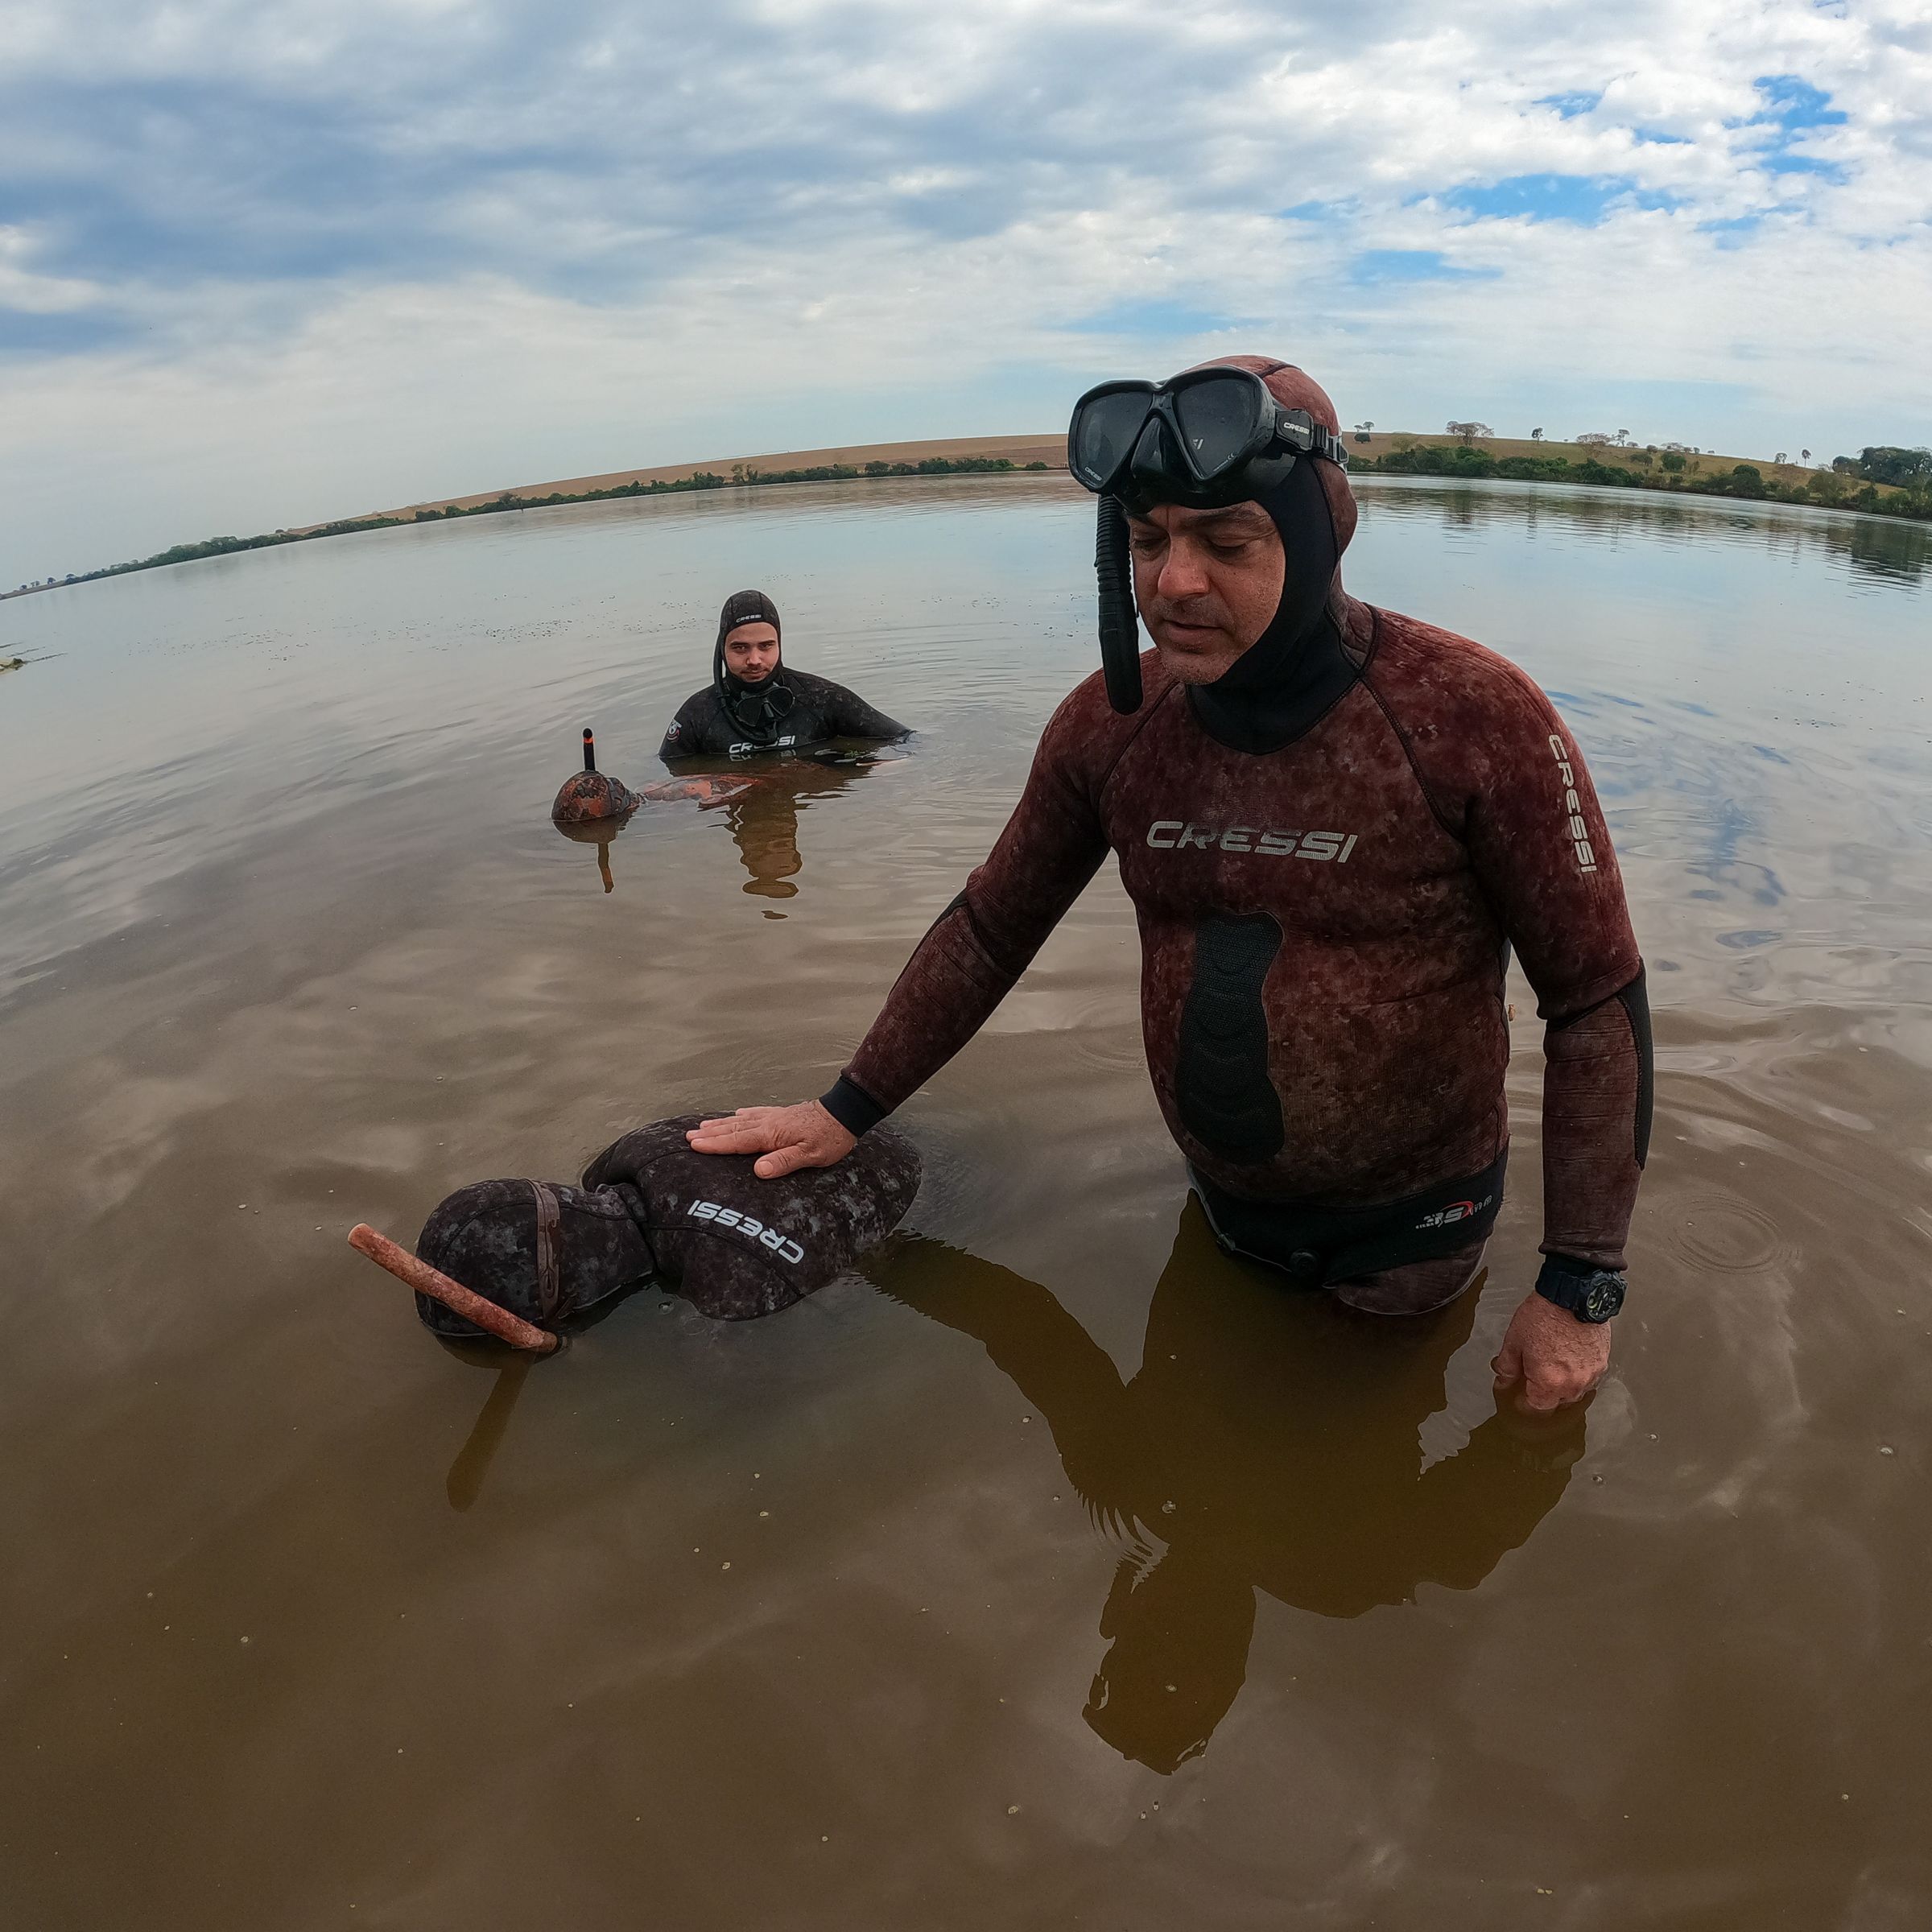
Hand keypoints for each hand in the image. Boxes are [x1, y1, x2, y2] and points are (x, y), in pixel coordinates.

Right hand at [686, 1101, 856, 1179]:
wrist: (845, 1113)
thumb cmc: (830, 1138)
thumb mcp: (811, 1156)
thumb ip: (784, 1162)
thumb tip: (758, 1170)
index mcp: (772, 1135)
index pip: (737, 1141)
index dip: (715, 1144)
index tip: (694, 1144)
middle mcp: (768, 1123)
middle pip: (733, 1129)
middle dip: (710, 1134)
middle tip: (687, 1135)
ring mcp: (774, 1117)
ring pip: (741, 1120)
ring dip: (720, 1124)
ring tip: (702, 1126)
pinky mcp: (782, 1114)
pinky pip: (756, 1113)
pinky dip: (743, 1114)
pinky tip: (737, 1113)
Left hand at [1492, 1290, 1611, 1412]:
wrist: (1574, 1295)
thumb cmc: (1543, 1315)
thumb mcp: (1514, 1340)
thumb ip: (1507, 1367)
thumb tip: (1503, 1381)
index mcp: (1548, 1382)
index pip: (1537, 1408)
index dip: (1525, 1403)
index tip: (1519, 1394)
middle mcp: (1573, 1384)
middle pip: (1558, 1403)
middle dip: (1544, 1394)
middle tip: (1534, 1376)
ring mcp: (1591, 1375)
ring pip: (1575, 1392)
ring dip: (1563, 1386)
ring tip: (1552, 1366)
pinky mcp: (1603, 1363)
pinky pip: (1589, 1378)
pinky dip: (1578, 1375)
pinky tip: (1569, 1360)